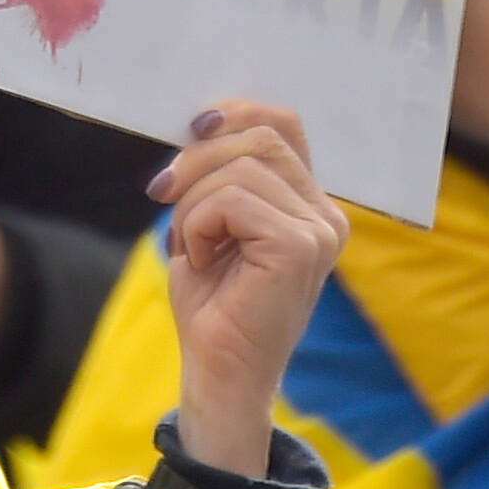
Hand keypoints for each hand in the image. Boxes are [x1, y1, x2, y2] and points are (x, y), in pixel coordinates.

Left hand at [155, 102, 345, 478]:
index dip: (236, 112)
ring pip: (240, 167)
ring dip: (193, 201)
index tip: (191, 128)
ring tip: (193, 245)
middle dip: (198, 157)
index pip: (284, 125)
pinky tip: (201, 261)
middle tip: (162, 191)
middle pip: (260, 136)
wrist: (217, 375)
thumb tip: (203, 117)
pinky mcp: (298, 247)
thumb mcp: (212, 221)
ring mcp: (318, 230)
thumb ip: (221, 172)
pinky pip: (231, 200)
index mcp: (310, 205)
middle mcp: (326, 215)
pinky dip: (198, 224)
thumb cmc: (212, 305)